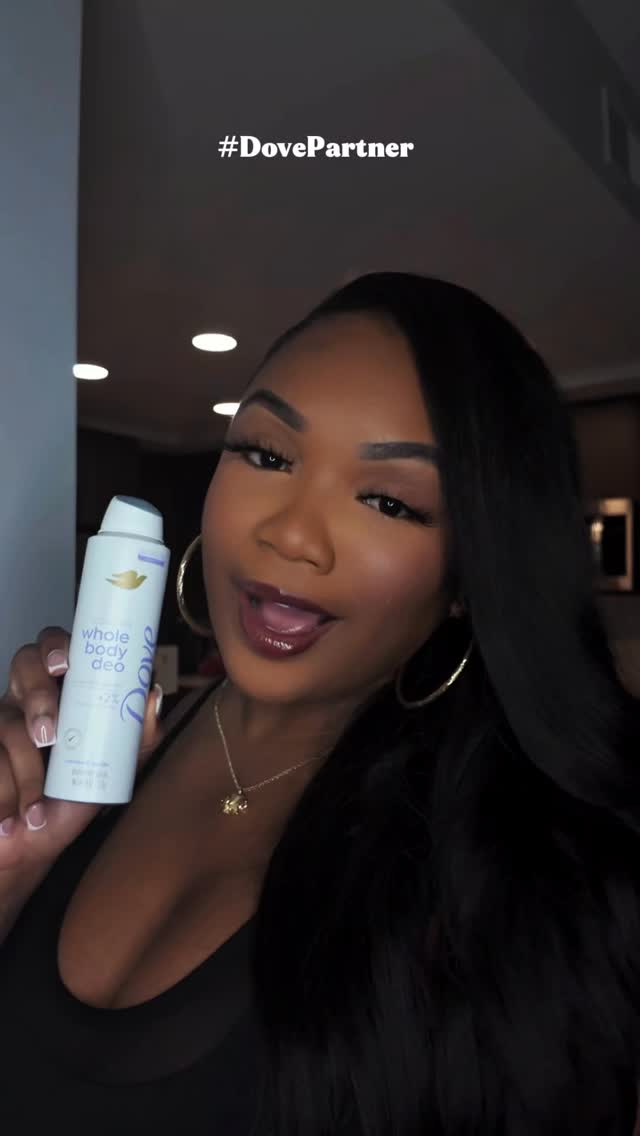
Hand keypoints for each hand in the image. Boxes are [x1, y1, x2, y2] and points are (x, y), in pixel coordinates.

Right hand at [0, 626, 162, 873]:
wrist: (32, 845)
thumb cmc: (72, 799)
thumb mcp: (114, 770)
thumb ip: (137, 737)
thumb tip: (152, 696)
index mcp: (61, 692)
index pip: (55, 647)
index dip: (56, 646)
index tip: (65, 663)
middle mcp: (26, 697)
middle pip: (23, 665)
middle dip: (39, 698)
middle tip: (50, 734)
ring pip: (6, 723)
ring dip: (25, 772)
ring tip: (35, 808)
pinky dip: (6, 793)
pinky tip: (18, 818)